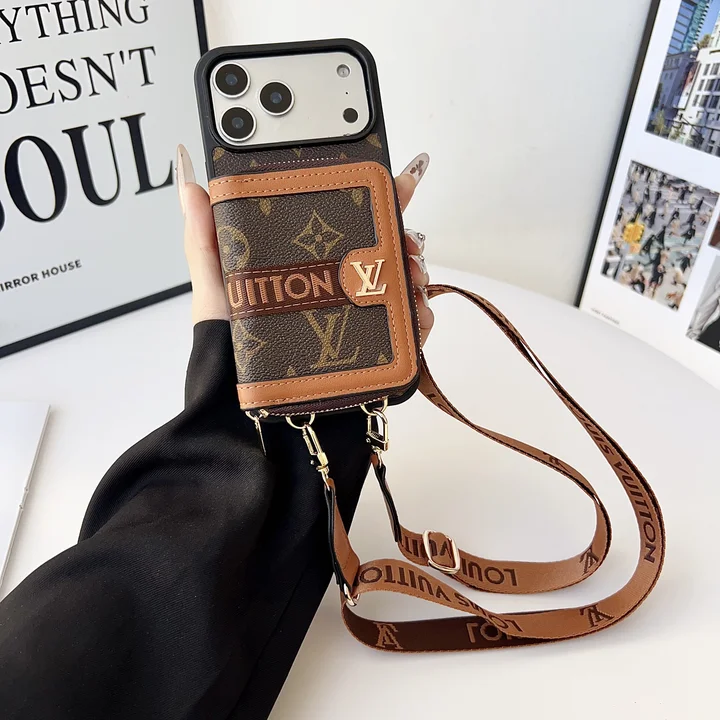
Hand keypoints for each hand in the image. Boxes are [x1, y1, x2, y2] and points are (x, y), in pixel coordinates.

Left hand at [176, 145, 433, 344]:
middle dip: (404, 239)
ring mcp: (357, 322)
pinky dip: (420, 319)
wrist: (243, 410)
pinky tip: (416, 312)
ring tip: (411, 276)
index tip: (400, 182)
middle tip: (407, 240)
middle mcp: (335, 291)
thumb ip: (205, 239)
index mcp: (307, 269)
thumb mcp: (214, 289)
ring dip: (415, 275)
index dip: (378, 200)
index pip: (348, 225)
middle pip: (384, 254)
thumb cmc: (228, 351)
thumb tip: (189, 185)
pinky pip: (408, 332)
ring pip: (402, 288)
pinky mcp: (372, 355)